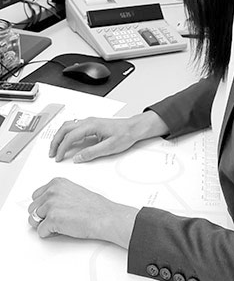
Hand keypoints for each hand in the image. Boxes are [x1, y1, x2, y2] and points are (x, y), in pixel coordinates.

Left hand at [28, 177, 136, 247]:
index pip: (36, 196)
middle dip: (42, 216)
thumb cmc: (93, 207)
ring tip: (61, 222)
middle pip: (32, 208)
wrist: (103, 216)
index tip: (53, 209)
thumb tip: (45, 205)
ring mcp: (51, 204)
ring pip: (33, 220)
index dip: (44, 206)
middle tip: (58, 218)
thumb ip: (57, 195)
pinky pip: (40, 232)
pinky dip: (49, 234)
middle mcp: (52, 191)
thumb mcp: (72, 192)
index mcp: (57, 182)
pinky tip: (62, 228)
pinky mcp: (52, 218)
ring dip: (45, 225)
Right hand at [49, 111, 168, 162]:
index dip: (62, 148)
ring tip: (56, 148)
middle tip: (51, 153)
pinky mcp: (92, 124)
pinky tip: (66, 142)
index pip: (70, 136)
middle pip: (65, 128)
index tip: (58, 157)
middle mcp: (89, 121)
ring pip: (68, 126)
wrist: (134, 128)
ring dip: (59, 136)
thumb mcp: (109, 147)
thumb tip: (77, 158)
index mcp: (92, 126)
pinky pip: (74, 127)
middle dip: (56, 141)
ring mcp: (90, 122)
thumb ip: (92, 153)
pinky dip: (66, 134)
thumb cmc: (125, 134)